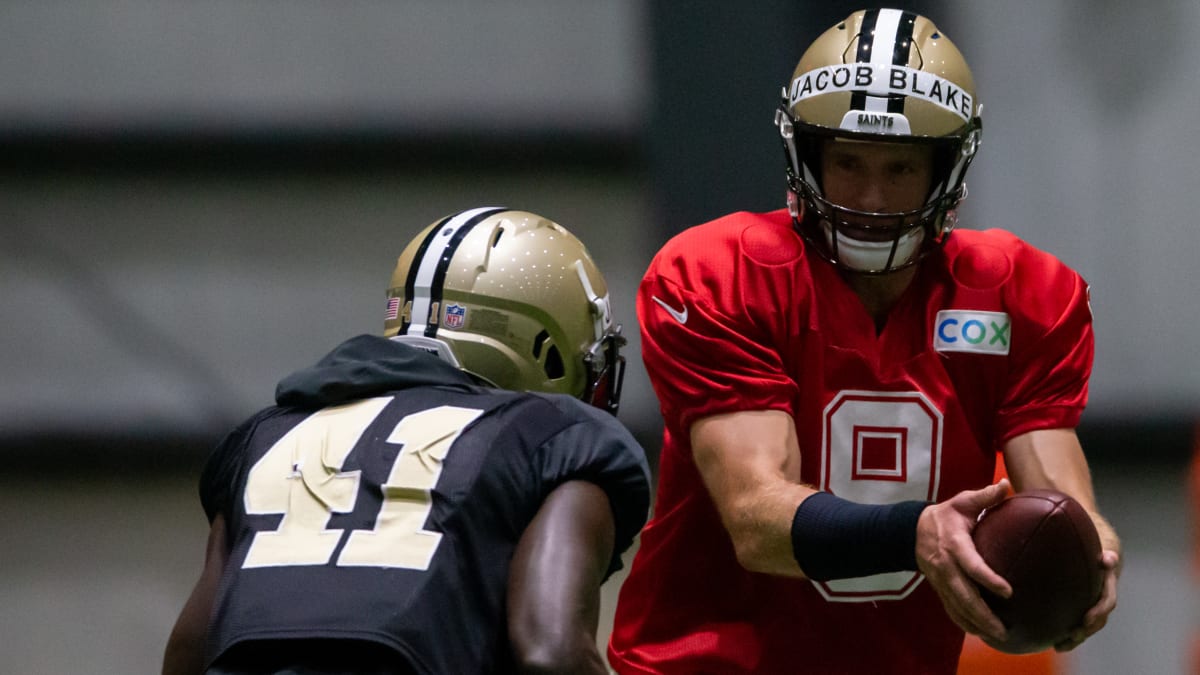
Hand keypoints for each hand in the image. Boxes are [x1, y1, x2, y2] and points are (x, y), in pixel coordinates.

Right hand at [915, 479, 1011, 642]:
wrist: (912, 530)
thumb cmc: (946, 515)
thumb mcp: (962, 502)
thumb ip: (984, 496)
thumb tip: (1006, 485)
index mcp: (954, 544)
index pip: (972, 565)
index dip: (988, 579)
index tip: (1008, 592)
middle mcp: (946, 566)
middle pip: (964, 595)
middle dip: (983, 614)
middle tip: (1003, 628)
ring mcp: (941, 580)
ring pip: (957, 607)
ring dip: (976, 623)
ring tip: (997, 636)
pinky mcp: (939, 588)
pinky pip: (951, 609)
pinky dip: (965, 623)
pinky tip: (980, 633)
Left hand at [1053, 548, 1119, 651]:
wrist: (1102, 557)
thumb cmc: (1097, 552)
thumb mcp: (1102, 551)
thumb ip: (1106, 556)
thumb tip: (1108, 559)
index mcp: (1108, 586)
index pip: (1107, 602)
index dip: (1098, 612)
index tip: (1086, 620)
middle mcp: (1102, 600)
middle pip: (1098, 620)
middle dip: (1086, 630)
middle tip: (1072, 635)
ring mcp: (1093, 607)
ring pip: (1087, 627)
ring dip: (1075, 638)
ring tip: (1059, 647)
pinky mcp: (1082, 612)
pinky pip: (1077, 626)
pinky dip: (1068, 637)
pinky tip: (1054, 645)